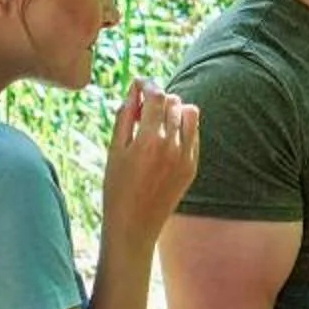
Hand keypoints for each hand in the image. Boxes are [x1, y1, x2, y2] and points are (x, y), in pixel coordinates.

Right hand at [101, 79, 199, 244]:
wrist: (134, 225)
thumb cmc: (116, 187)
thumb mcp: (114, 150)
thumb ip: (125, 116)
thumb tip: (133, 91)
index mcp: (149, 139)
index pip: (155, 96)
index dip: (147, 84)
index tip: (139, 82)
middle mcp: (172, 145)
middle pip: (173, 102)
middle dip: (157, 98)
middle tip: (141, 108)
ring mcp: (186, 156)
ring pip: (189, 114)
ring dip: (174, 110)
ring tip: (155, 121)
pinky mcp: (193, 166)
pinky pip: (194, 134)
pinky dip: (182, 128)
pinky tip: (165, 139)